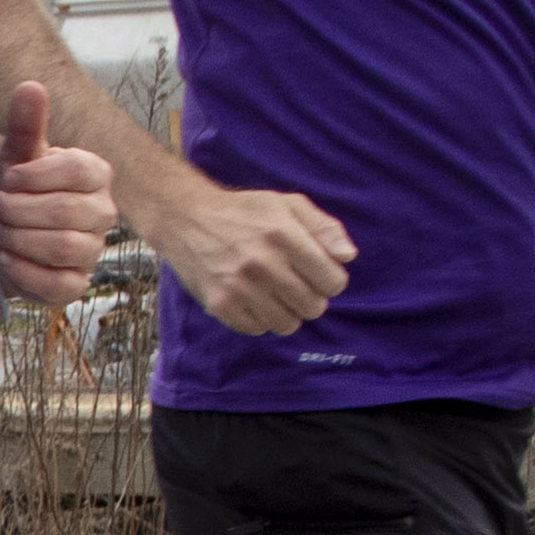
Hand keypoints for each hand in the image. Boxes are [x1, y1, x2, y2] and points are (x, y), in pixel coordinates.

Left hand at [0, 83, 111, 305]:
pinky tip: (5, 257)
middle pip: (66, 213)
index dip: (35, 176)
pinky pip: (59, 286)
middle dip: (19, 211)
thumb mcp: (16, 155)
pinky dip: (24, 271)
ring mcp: (93, 250)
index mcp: (94, 174)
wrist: (0, 229)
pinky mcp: (77, 284)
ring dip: (18, 239)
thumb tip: (32, 86)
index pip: (78, 170)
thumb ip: (26, 124)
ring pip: (62, 248)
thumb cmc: (15, 188)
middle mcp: (103, 212)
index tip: (8, 178)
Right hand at [140, 172, 358, 336]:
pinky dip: (261, 319)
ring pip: (288, 324)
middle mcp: (262, 262)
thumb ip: (324, 227)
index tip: (318, 273)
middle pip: (313, 307)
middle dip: (311, 298)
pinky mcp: (220, 304)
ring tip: (275, 292)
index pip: (333, 281)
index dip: (331, 280)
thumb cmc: (244, 211)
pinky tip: (253, 299)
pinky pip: (258, 330)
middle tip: (295, 283)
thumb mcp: (288, 204)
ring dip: (287, 311)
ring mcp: (239, 286)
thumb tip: (348, 257)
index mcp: (284, 234)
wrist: (186, 218)